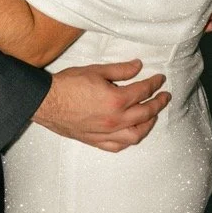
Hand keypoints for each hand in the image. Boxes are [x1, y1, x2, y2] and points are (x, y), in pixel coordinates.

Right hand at [33, 60, 170, 152]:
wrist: (47, 101)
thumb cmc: (69, 84)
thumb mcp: (97, 70)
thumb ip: (120, 70)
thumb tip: (138, 66)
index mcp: (116, 100)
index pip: (143, 91)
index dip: (154, 83)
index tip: (160, 79)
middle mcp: (115, 120)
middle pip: (145, 113)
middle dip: (158, 103)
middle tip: (165, 96)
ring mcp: (106, 133)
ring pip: (136, 134)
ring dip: (148, 124)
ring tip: (153, 115)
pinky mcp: (96, 141)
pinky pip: (118, 146)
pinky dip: (129, 140)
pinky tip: (132, 133)